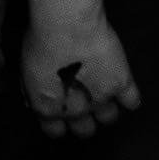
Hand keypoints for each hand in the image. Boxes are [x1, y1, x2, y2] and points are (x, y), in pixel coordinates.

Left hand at [22, 14, 141, 138]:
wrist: (67, 27)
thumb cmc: (40, 43)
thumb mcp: (26, 73)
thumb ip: (34, 92)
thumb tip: (40, 99)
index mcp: (48, 109)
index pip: (56, 132)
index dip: (61, 124)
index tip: (64, 113)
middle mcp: (74, 112)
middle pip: (85, 131)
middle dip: (85, 121)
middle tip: (86, 105)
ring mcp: (100, 100)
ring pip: (109, 119)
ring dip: (107, 110)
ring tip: (107, 96)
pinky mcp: (122, 84)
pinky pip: (132, 101)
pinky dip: (131, 98)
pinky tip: (127, 91)